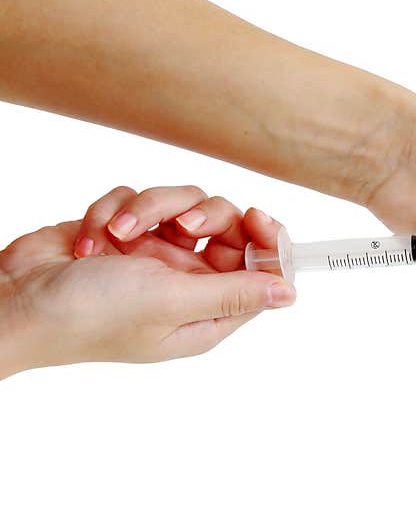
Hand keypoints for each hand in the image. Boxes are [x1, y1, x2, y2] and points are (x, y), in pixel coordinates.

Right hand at [0, 186, 293, 378]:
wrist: (14, 300)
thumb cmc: (91, 315)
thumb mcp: (173, 302)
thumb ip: (234, 292)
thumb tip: (289, 293)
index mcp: (208, 312)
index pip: (261, 270)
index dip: (267, 241)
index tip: (256, 218)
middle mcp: (188, 283)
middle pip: (226, 227)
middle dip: (202, 216)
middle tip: (182, 225)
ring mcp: (155, 257)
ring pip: (182, 205)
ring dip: (149, 211)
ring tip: (119, 235)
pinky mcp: (125, 233)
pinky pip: (141, 200)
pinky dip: (115, 211)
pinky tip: (92, 239)